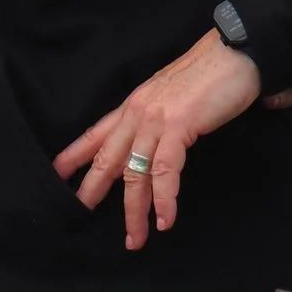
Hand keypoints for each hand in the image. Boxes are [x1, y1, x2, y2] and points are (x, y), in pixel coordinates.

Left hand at [54, 30, 261, 249]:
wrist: (234, 52)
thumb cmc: (208, 74)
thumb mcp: (170, 97)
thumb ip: (155, 119)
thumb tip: (151, 144)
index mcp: (134, 106)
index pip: (96, 133)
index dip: (74, 155)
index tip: (57, 174)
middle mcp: (137, 113)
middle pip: (108, 159)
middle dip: (94, 191)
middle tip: (83, 216)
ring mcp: (155, 120)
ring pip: (135, 174)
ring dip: (135, 212)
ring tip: (135, 239)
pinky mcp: (178, 126)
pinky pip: (165, 171)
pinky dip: (165, 200)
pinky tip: (165, 220)